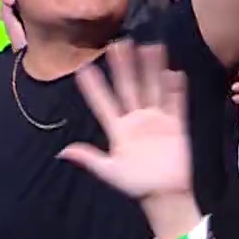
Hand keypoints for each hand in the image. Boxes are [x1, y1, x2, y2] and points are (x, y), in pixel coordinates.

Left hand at [57, 41, 191, 202]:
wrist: (166, 195)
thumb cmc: (136, 184)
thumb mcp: (109, 172)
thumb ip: (90, 159)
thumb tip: (63, 152)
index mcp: (118, 130)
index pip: (103, 103)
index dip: (94, 86)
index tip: (84, 68)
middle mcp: (136, 120)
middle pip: (128, 88)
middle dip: (124, 67)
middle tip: (119, 44)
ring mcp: (157, 120)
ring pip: (152, 89)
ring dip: (151, 69)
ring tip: (149, 47)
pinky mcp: (176, 125)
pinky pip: (175, 103)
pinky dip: (174, 88)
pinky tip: (172, 72)